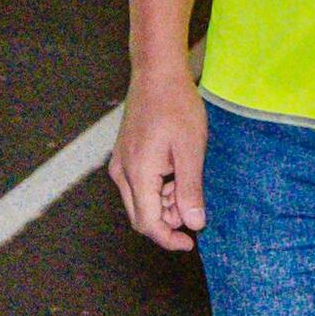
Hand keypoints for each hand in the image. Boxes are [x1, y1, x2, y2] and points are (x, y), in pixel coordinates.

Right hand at [110, 76, 210, 250]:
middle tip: (193, 205)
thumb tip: (193, 223)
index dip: (169, 239)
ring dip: (164, 204)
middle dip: (167, 222)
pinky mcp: (124, 156)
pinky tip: (175, 172)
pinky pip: (137, 187)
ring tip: (186, 179)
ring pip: (139, 203)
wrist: (156, 73)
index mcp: (138, 174)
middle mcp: (122, 173)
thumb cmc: (176, 106)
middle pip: (141, 218)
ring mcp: (120, 164)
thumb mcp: (190, 150)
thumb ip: (190, 190)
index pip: (148, 224)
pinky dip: (157, 190)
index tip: (191, 242)